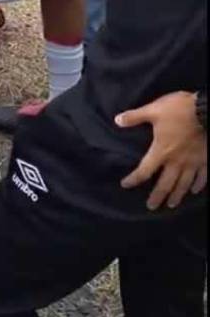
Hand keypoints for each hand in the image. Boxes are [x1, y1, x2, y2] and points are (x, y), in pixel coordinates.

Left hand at [117, 91, 207, 209]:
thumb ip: (135, 117)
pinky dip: (199, 185)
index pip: (144, 170)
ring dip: (177, 195)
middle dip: (157, 196)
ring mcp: (193, 162)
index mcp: (161, 151)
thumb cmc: (178, 110)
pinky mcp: (206, 160)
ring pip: (184, 184)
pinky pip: (203, 177)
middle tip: (152, 207)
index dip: (134, 179)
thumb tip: (117, 120)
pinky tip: (195, 191)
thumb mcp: (153, 110)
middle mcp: (177, 161)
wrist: (206, 110)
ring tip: (171, 204)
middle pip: (165, 184)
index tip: (126, 184)